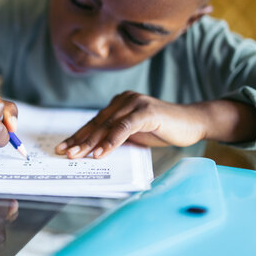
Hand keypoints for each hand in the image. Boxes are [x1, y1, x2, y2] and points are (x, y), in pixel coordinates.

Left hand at [55, 91, 206, 158]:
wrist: (192, 123)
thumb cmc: (162, 130)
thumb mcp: (135, 135)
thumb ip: (117, 138)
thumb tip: (93, 152)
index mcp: (119, 104)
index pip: (94, 122)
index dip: (78, 136)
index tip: (63, 148)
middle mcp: (124, 99)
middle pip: (97, 123)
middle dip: (79, 140)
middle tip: (64, 153)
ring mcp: (135, 103)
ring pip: (107, 125)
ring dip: (91, 142)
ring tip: (77, 155)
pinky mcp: (146, 111)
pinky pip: (124, 127)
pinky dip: (111, 141)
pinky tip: (100, 153)